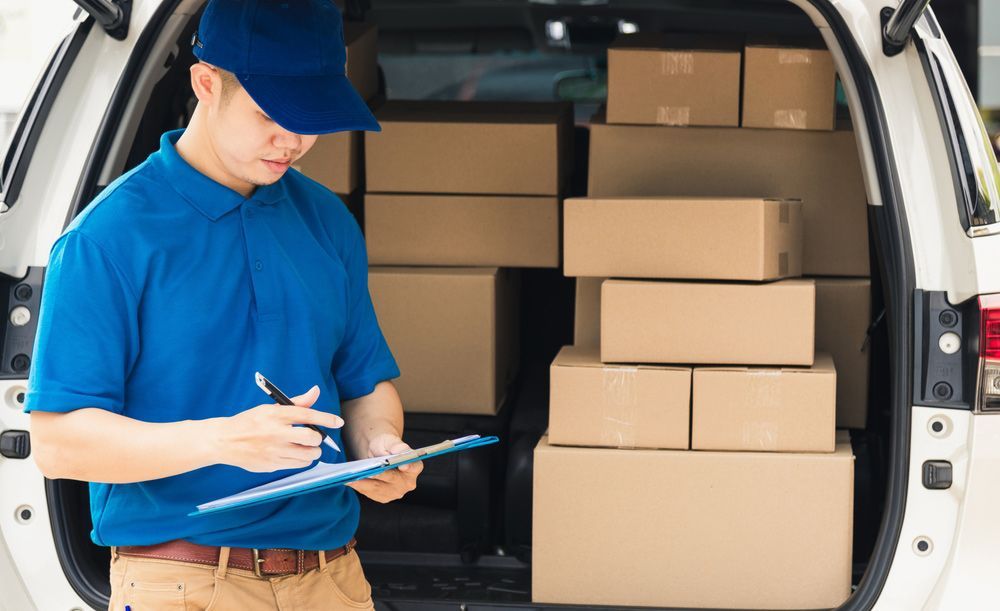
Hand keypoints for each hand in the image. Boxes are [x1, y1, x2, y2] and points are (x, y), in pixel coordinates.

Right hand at [212, 385, 343, 472]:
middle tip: (314, 437)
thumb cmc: (250, 422)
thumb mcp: (270, 408)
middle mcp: (276, 432)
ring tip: (307, 447)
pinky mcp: (271, 464)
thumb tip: (315, 391)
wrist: (224, 440)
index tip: (338, 422)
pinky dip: (302, 460)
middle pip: (311, 437)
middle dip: (318, 438)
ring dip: (312, 451)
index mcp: (276, 414)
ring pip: (308, 454)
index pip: (307, 415)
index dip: (326, 418)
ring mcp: (273, 450)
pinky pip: (298, 465)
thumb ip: (296, 403)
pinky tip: (296, 454)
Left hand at [346, 433, 421, 502]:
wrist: (379, 456)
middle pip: (392, 479)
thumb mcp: (390, 441)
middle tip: (368, 471)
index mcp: (415, 467)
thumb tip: (399, 451)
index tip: (403, 466)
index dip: (409, 466)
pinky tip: (350, 481)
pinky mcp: (384, 497)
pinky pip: (371, 493)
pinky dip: (360, 487)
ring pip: (379, 488)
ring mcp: (396, 492)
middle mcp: (408, 482)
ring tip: (351, 478)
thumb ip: (396, 445)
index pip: (414, 467)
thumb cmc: (386, 446)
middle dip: (379, 475)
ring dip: (364, 483)